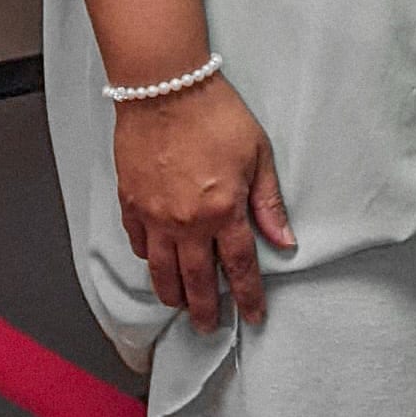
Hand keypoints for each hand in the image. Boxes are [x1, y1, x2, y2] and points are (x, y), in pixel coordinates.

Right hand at [113, 75, 292, 330]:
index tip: (254, 315)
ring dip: (172, 293)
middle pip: (197, 279)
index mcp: (223, 210)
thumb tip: (284, 240)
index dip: (248, 295)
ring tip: (181, 306)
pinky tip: (154, 264)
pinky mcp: (130, 205)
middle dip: (205, 308)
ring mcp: (154, 217)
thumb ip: (268, 203)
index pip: (240, 265)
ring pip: (161, 271)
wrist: (166, 90)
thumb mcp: (258, 154)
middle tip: (208, 326)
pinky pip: (138, 244)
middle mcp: (186, 223)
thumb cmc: (216, 114)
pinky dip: (147, 259)